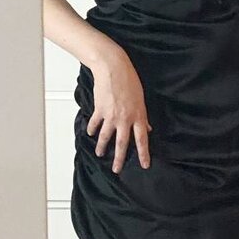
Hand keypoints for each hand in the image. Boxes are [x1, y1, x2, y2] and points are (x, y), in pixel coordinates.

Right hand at [88, 46, 152, 173]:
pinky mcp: (99, 110)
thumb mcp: (140, 98)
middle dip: (120, 159)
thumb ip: (143, 116)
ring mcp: (111, 116)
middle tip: (117, 170)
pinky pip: (95, 123)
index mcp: (138, 116)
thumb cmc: (128, 80)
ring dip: (102, 147)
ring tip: (100, 154)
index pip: (142, 140)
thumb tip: (147, 127)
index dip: (144, 154)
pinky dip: (92, 129)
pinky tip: (91, 133)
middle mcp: (125, 119)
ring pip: (106, 137)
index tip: (145, 165)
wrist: (113, 68)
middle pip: (123, 143)